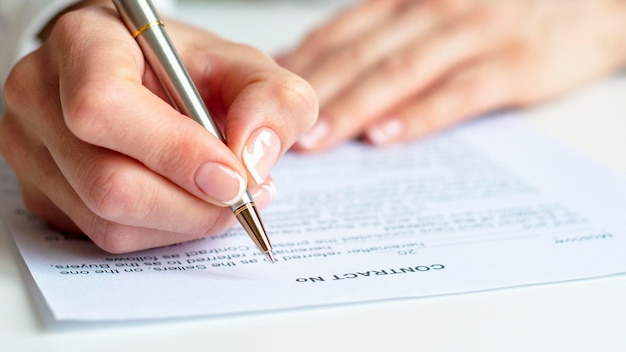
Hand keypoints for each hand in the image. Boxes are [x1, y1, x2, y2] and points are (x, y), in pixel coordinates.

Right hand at [0, 4, 316, 252]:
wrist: (148, 80)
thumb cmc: (186, 69)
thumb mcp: (245, 68)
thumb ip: (273, 100)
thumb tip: (254, 158)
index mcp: (84, 43)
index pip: (104, 106)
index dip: (174, 152)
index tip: (233, 177)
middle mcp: (41, 97)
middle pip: (108, 183)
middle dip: (192, 205)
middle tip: (243, 196)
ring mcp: (33, 150)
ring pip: (109, 222)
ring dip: (183, 222)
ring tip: (223, 197)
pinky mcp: (44, 192)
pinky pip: (105, 236)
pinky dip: (161, 231)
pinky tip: (187, 202)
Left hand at [280, 0, 625, 150]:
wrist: (588, 3)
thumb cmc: (499, 10)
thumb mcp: (434, 7)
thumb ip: (381, 31)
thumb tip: (319, 62)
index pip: (341, 31)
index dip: (301, 66)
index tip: (265, 99)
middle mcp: (433, 9)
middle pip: (361, 54)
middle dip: (315, 95)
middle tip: (279, 132)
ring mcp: (473, 34)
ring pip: (399, 72)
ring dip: (354, 107)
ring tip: (318, 140)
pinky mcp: (511, 64)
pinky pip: (458, 92)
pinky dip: (420, 115)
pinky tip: (388, 136)